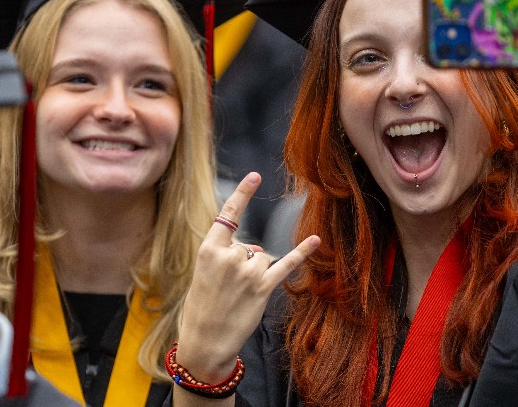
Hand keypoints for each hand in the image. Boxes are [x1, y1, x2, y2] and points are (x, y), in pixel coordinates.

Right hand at [176, 173, 319, 381]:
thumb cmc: (202, 308)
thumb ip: (227, 255)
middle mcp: (229, 256)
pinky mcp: (263, 287)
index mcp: (208, 249)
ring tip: (239, 295)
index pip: (228, 214)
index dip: (243, 193)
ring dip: (257, 273)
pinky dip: (302, 253)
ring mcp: (247, 271)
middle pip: (250, 246)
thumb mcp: (205, 274)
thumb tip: (257, 250)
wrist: (203, 342)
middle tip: (227, 289)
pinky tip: (315, 241)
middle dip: (244, 264)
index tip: (256, 175)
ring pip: (263, 257)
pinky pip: (285, 265)